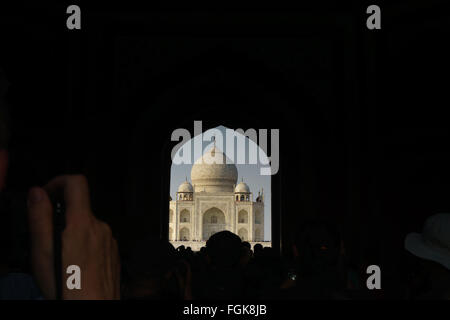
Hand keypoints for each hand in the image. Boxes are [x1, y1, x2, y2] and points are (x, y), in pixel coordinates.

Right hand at [27, 175, 119, 298]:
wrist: (95, 307)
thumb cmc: (69, 288)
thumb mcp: (44, 253)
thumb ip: (40, 219)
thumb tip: (37, 193)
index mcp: (82, 224)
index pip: (76, 182)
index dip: (58, 182)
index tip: (46, 194)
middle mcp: (100, 227)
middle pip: (80, 206)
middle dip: (61, 215)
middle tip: (47, 236)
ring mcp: (109, 239)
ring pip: (87, 224)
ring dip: (73, 232)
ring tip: (62, 256)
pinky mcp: (113, 251)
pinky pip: (97, 238)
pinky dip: (85, 244)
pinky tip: (76, 263)